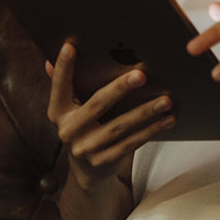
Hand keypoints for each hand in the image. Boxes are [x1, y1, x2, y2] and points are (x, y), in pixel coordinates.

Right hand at [46, 43, 174, 189]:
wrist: (89, 173)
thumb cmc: (86, 127)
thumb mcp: (73, 109)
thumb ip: (68, 86)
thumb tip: (51, 59)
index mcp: (58, 112)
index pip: (59, 86)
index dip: (63, 67)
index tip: (70, 46)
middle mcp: (68, 131)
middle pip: (97, 104)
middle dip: (120, 88)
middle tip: (142, 75)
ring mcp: (85, 149)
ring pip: (119, 126)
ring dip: (145, 112)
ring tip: (166, 100)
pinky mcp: (103, 162)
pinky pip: (131, 144)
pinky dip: (151, 131)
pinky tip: (168, 119)